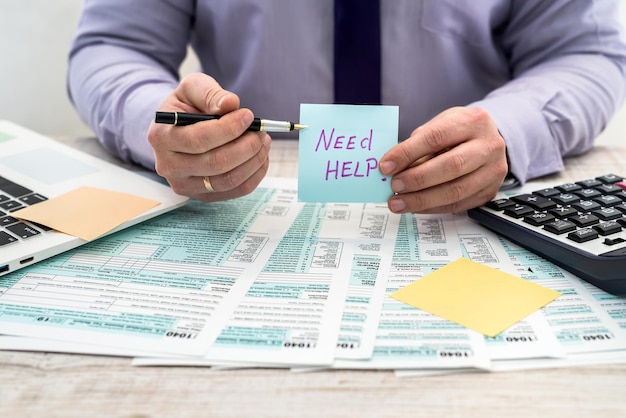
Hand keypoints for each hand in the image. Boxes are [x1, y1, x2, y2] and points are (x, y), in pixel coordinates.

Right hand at [148, 73, 270, 201]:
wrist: (179, 128)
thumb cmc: (187, 106)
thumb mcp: (192, 88)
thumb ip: (210, 93)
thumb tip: (230, 104)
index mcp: (161, 137)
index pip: (199, 140)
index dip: (228, 129)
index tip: (248, 116)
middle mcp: (168, 166)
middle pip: (216, 163)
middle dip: (246, 146)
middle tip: (260, 132)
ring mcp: (184, 185)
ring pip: (228, 180)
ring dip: (254, 161)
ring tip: (263, 142)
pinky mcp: (202, 195)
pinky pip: (235, 191)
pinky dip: (254, 174)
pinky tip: (260, 157)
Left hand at [379, 107, 507, 213]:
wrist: (489, 140)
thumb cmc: (459, 131)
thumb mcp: (440, 124)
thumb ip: (418, 143)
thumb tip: (391, 166)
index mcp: (473, 121)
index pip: (436, 137)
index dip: (408, 153)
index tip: (386, 166)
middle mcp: (489, 146)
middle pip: (451, 166)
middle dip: (417, 179)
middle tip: (394, 186)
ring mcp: (493, 171)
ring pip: (456, 191)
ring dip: (422, 200)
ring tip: (399, 202)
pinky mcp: (489, 192)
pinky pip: (458, 205)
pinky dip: (432, 208)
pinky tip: (415, 207)